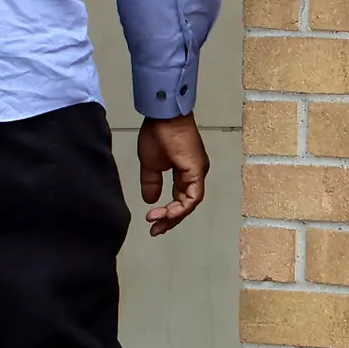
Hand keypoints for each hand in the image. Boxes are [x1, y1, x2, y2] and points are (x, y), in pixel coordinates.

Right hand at [134, 114, 205, 236]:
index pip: (180, 198)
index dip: (168, 212)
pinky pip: (193, 196)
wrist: (162, 117)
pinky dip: (181, 207)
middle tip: (155, 230)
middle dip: (170, 219)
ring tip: (156, 222)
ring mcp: (197, 172)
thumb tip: (150, 200)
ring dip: (173, 216)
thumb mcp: (151, 165)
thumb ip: (152, 182)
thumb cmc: (158, 133)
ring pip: (190, 203)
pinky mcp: (197, 171)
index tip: (153, 221)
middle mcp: (194, 174)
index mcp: (185, 171)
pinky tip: (166, 213)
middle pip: (185, 204)